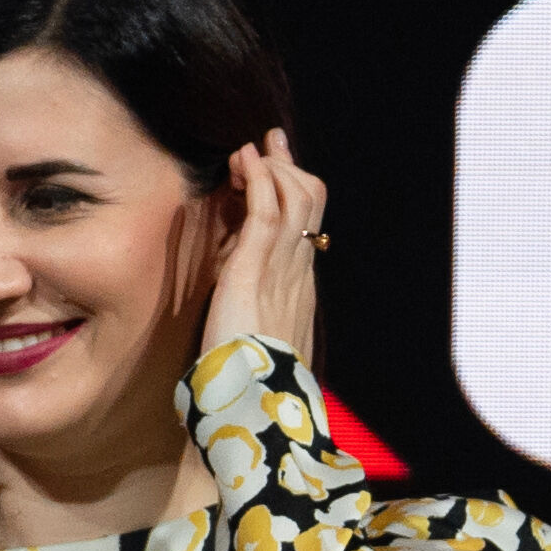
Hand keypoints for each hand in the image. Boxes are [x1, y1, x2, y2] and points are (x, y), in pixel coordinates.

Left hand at [212, 130, 325, 375]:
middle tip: (268, 143)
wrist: (251, 407)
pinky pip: (265, 212)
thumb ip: (253, 314)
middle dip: (288, 165)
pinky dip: (257, 180)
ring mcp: (281, 269)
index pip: (305, 224)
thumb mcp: (254, 337)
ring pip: (295, 197)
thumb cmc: (248, 382)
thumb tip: (241, 307)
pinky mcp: (253, 271)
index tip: (275, 166)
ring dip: (271, 166)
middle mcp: (298, 271)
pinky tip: (244, 163)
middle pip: (309, 201)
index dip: (294, 190)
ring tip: (249, 150)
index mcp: (298, 286)